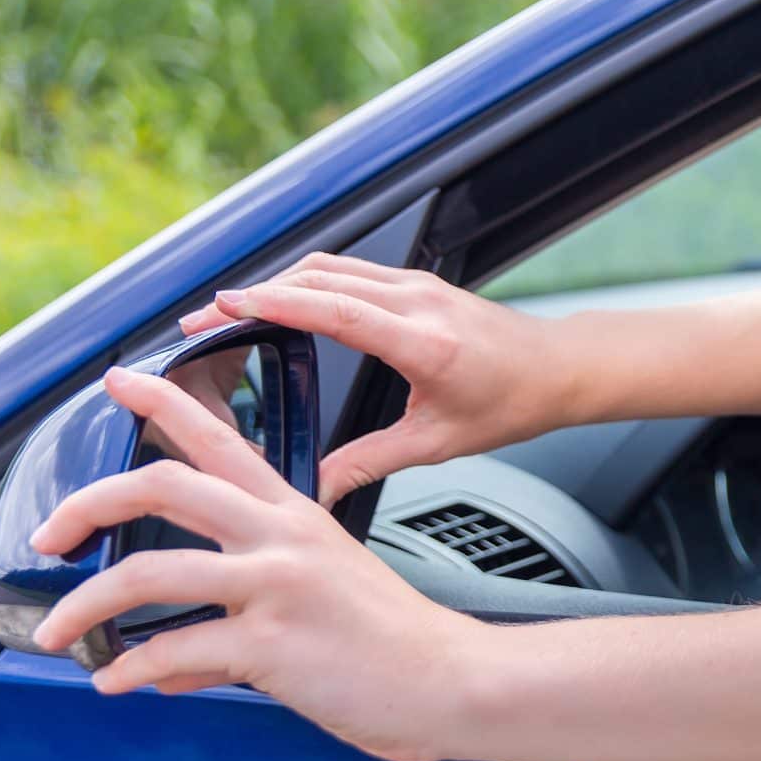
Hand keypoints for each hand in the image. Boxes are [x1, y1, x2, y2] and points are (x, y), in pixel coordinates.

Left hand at [30, 367, 483, 760]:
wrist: (454, 680)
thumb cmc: (397, 641)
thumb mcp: (325, 599)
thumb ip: (240, 617)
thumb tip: (172, 661)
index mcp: (297, 514)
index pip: (221, 438)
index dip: (164, 402)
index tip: (120, 380)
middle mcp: (283, 537)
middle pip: (166, 485)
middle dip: (88, 504)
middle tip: (47, 534)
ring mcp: (277, 586)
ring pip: (151, 571)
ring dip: (84, 605)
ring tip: (55, 634)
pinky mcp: (273, 643)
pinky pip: (174, 653)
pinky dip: (131, 671)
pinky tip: (115, 683)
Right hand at [179, 253, 573, 503]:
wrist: (558, 368)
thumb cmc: (511, 403)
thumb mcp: (437, 443)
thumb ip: (369, 463)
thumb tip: (314, 492)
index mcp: (423, 342)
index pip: (336, 309)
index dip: (276, 305)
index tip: (225, 307)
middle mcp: (418, 301)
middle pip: (320, 279)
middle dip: (256, 295)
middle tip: (202, 318)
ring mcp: (417, 285)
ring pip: (332, 267)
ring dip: (277, 283)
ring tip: (227, 311)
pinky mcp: (416, 283)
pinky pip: (350, 270)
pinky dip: (306, 280)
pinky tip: (279, 301)